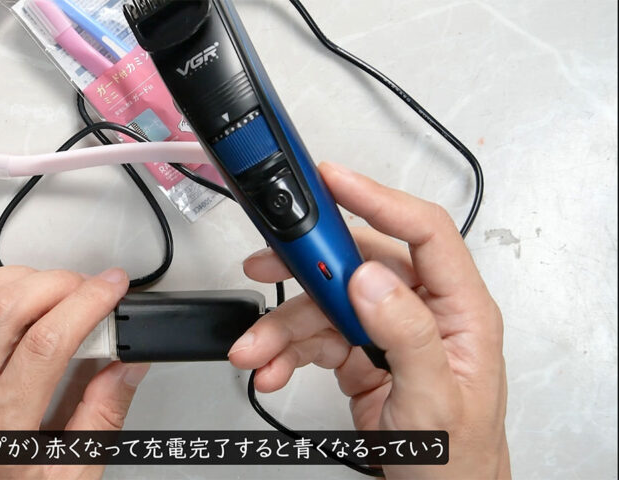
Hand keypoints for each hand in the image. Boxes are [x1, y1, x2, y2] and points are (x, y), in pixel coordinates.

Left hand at [0, 267, 149, 478]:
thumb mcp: (66, 479)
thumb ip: (101, 419)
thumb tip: (126, 368)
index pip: (49, 339)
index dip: (88, 302)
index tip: (111, 288)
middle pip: (7, 309)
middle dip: (56, 284)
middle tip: (83, 290)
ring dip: (10, 280)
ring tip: (40, 290)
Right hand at [228, 163, 510, 478]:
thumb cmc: (458, 457)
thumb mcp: (434, 398)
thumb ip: (407, 334)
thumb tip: (370, 278)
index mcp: (458, 309)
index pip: (423, 233)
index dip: (378, 199)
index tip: (334, 182)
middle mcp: (421, 310)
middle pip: (355, 265)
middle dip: (304, 270)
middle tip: (264, 264)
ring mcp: (386, 330)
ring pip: (324, 305)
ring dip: (283, 327)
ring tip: (255, 350)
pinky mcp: (360, 351)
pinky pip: (315, 337)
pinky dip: (286, 352)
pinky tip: (272, 367)